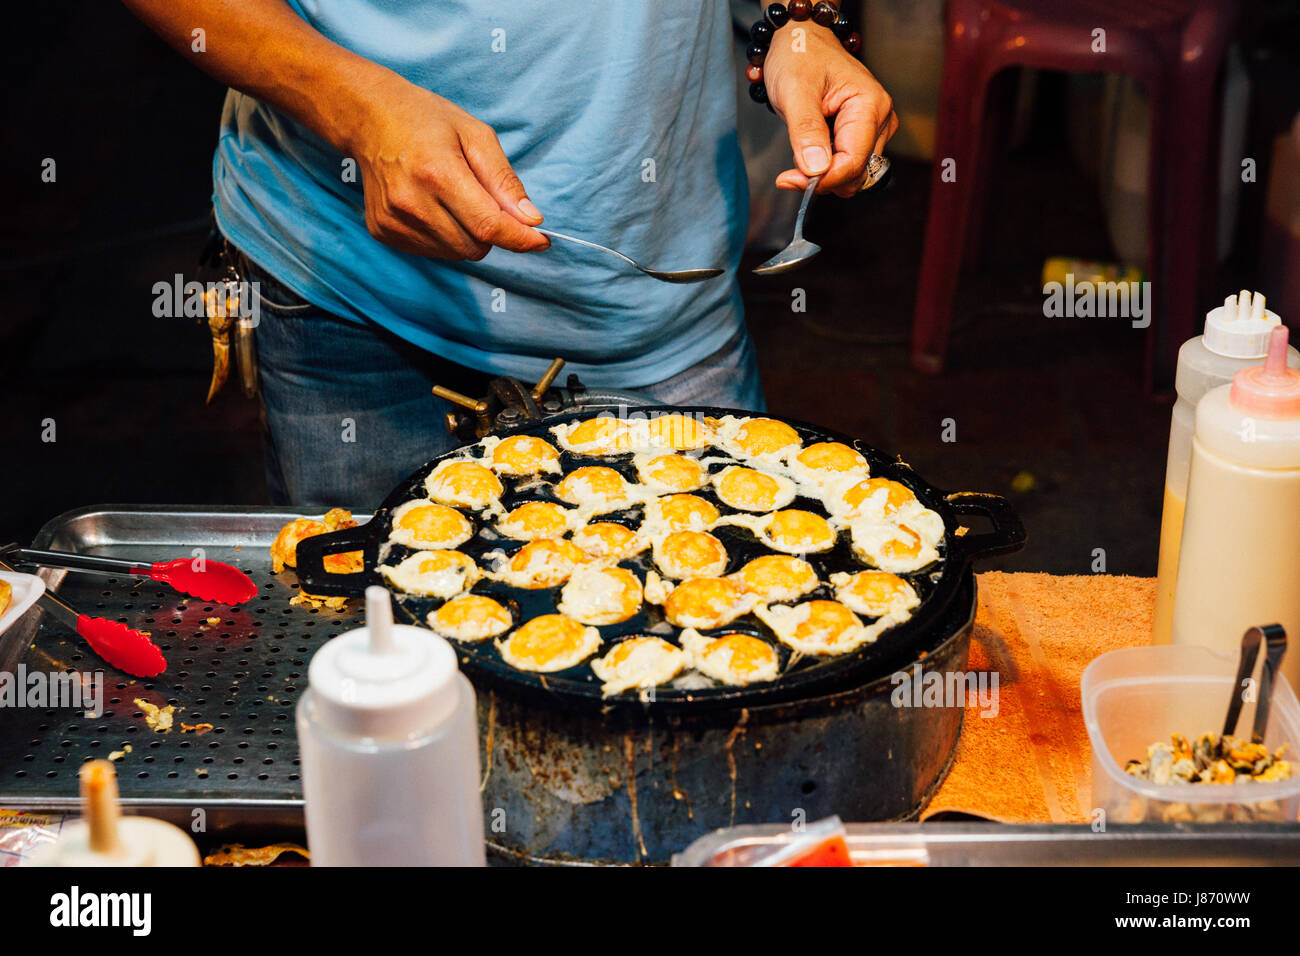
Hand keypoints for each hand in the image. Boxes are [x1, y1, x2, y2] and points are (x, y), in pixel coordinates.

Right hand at [349, 74, 548, 259]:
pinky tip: (433, 206)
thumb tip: (531, 220)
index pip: (489, 225)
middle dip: (492, 230)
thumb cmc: (427, 120)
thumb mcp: (475, 135)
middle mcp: (411, 202)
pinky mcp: (383, 231)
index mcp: (437, 172)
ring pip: (456, 253)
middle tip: (484, 199)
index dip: (520, 239)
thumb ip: (505, 180)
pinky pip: (433, 252)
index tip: (542, 239)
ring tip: (453, 197)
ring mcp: (393, 220)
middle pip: (475, 246)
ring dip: (468, 235)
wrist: (369, 118)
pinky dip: (445, 237)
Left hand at [762, 20, 896, 197]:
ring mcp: (874, 129)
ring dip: (823, 174)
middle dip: (822, 178)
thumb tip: (817, 169)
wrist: (801, 42)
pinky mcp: (863, 136)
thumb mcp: (795, 90)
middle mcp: (880, 120)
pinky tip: (809, 152)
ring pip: (852, 174)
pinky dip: (825, 168)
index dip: (824, 179)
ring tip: (800, 151)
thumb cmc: (800, 57)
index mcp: (870, 106)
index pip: (854, 162)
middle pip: (856, 173)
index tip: (789, 179)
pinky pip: (847, 166)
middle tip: (788, 171)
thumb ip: (806, 129)